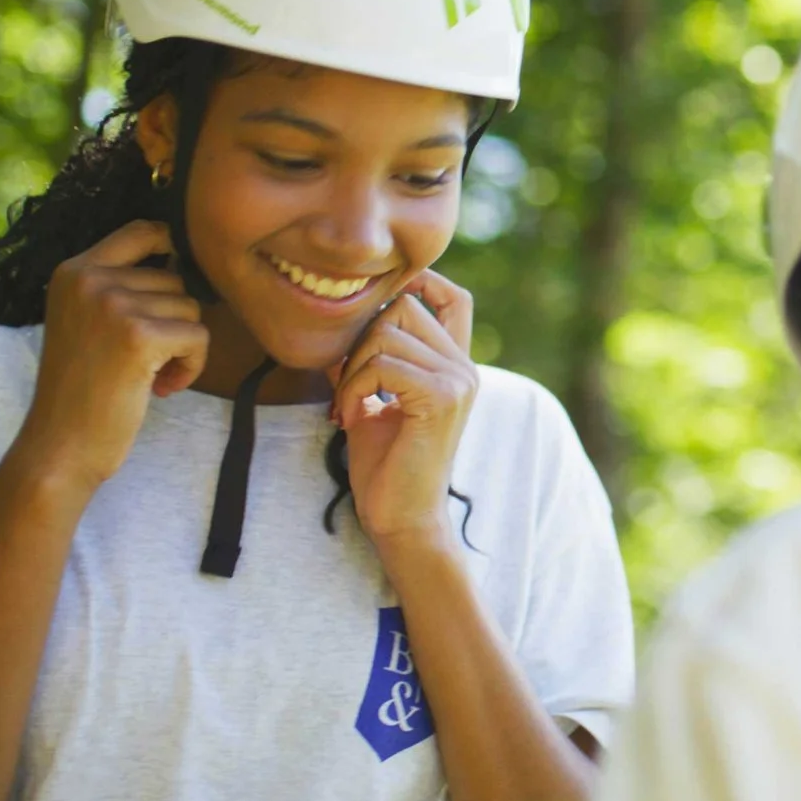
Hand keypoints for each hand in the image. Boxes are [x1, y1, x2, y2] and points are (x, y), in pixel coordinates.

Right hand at [12, 220, 207, 492]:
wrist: (60, 445)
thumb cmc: (80, 391)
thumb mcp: (85, 322)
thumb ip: (118, 288)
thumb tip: (182, 261)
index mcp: (73, 270)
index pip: (142, 231)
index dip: (172, 250)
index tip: (174, 287)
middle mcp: (90, 279)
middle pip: (175, 279)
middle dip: (174, 321)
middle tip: (150, 362)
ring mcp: (112, 304)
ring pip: (190, 308)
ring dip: (183, 348)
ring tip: (151, 377)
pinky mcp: (138, 336)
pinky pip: (198, 337)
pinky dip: (192, 366)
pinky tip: (162, 388)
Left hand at [331, 270, 477, 549]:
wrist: (402, 519)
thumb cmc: (386, 467)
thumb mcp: (372, 401)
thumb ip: (367, 361)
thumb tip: (336, 326)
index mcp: (454, 367)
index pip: (455, 299)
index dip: (422, 281)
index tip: (378, 300)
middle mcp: (464, 368)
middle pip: (406, 306)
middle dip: (361, 338)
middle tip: (347, 385)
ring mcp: (458, 381)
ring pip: (388, 332)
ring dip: (352, 369)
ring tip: (346, 408)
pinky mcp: (442, 398)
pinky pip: (384, 364)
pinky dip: (355, 387)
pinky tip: (349, 418)